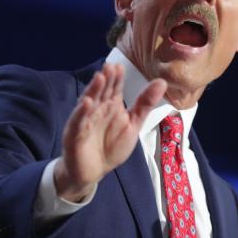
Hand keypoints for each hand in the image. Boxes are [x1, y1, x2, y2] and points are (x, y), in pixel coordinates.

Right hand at [54, 63, 166, 201]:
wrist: (94, 171)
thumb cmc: (112, 146)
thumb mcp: (133, 124)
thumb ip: (145, 104)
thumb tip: (162, 81)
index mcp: (111, 105)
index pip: (114, 88)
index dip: (117, 78)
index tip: (120, 66)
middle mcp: (97, 108)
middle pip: (101, 92)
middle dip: (105, 80)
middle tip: (110, 66)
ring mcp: (85, 120)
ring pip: (88, 102)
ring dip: (93, 90)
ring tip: (100, 78)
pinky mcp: (75, 134)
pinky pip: (78, 122)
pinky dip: (81, 112)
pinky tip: (87, 103)